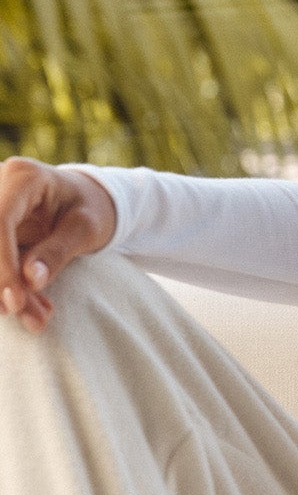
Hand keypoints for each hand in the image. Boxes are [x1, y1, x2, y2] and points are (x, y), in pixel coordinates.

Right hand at [0, 159, 117, 333]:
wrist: (86, 201)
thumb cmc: (91, 209)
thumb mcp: (85, 228)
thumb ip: (58, 251)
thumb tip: (31, 279)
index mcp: (23, 177)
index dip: (2, 265)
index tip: (16, 301)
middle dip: (1, 284)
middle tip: (32, 317)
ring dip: (2, 291)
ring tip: (36, 317)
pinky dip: (5, 286)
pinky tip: (29, 308)